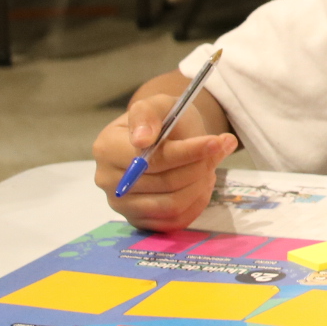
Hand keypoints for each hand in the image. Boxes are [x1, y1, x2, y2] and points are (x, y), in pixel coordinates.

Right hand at [93, 89, 236, 230]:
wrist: (165, 137)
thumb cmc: (162, 119)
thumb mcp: (158, 104)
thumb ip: (147, 115)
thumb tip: (142, 139)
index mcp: (107, 148)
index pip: (154, 160)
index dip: (188, 152)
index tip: (216, 142)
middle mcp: (108, 180)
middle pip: (166, 183)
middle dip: (200, 166)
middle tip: (219, 149)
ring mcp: (122, 205)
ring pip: (173, 205)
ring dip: (201, 185)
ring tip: (209, 165)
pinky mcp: (139, 220)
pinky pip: (175, 221)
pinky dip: (196, 203)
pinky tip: (201, 183)